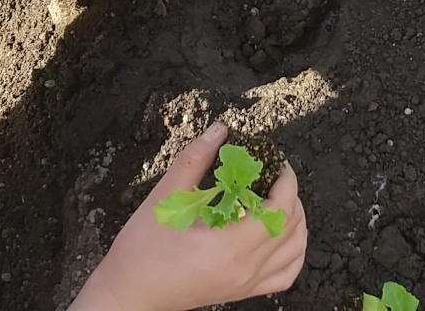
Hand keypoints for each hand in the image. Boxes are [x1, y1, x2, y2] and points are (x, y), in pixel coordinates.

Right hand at [70, 123, 307, 310]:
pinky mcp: (242, 292)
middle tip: (275, 175)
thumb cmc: (141, 251)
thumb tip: (219, 131)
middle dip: (290, 195)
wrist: (128, 294)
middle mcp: (245, 268)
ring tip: (280, 199)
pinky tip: (282, 237)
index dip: (286, 181)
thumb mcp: (166, 199)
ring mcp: (246, 284)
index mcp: (229, 245)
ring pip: (294, 252)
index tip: (277, 163)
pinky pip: (285, 276)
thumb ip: (195, 160)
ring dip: (296, 222)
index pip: (279, 209)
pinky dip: (293, 254)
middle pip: (290, 227)